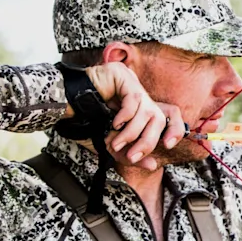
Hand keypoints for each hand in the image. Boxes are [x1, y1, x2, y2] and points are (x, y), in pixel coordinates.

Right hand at [71, 63, 185, 169]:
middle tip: (133, 155)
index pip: (171, 114)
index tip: (168, 145)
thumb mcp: (112, 144)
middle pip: (160, 117)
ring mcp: (132, 82)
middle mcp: (140, 95)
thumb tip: (153, 165)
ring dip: (133, 133)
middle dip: (148, 140)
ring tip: (116, 142)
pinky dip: (127, 116)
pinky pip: (134, 98)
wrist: (64, 108)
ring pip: (148, 111)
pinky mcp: (122, 75)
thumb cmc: (88, 123)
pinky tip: (115, 123)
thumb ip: (131, 155)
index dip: (176, 129)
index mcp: (141, 109)